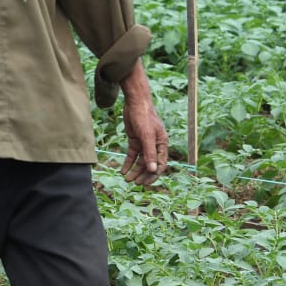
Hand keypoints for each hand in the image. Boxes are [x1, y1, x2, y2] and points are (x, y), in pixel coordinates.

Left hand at [119, 61, 167, 185]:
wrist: (135, 102)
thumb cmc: (144, 117)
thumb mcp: (147, 136)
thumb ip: (150, 153)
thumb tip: (152, 169)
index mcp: (162, 144)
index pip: (160, 164)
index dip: (153, 175)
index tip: (144, 182)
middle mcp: (155, 145)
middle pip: (150, 164)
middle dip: (143, 175)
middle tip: (134, 183)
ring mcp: (144, 143)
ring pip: (140, 161)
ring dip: (134, 171)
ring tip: (127, 179)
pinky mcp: (135, 140)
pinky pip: (132, 155)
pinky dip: (128, 163)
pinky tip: (123, 170)